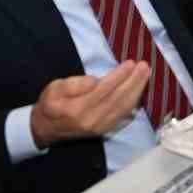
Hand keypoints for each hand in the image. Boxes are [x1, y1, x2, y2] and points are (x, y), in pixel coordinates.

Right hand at [29, 61, 151, 148]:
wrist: (46, 129)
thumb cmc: (50, 104)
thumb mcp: (54, 88)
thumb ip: (73, 84)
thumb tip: (95, 80)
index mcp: (77, 109)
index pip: (103, 90)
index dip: (119, 76)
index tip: (130, 63)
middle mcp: (91, 120)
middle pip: (118, 99)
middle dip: (134, 81)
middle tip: (144, 66)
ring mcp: (100, 127)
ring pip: (124, 108)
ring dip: (137, 90)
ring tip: (146, 74)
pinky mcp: (105, 130)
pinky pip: (123, 115)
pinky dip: (134, 101)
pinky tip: (140, 90)